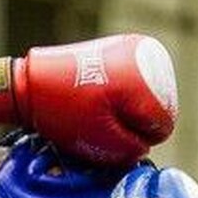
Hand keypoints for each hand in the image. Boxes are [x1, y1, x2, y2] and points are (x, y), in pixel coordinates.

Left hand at [0, 34, 176, 165]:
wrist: (34, 81)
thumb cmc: (65, 112)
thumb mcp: (100, 141)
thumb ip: (133, 149)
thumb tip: (145, 146)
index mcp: (146, 84)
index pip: (163, 126)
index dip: (137, 137)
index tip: (109, 131)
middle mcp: (150, 60)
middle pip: (157, 109)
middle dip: (133, 120)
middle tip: (101, 119)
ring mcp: (138, 50)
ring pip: (147, 96)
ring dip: (128, 107)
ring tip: (99, 107)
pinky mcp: (126, 48)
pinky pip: (136, 82)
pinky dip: (123, 93)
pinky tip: (101, 94)